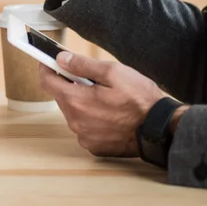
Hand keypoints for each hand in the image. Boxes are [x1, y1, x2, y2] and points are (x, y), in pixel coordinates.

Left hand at [39, 52, 165, 156]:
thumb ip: (82, 65)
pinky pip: (84, 127)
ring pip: (73, 113)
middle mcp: (75, 121)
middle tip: (87, 77)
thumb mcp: (112, 72)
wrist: (160, 129)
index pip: (48, 82)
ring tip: (104, 96)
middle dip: (69, 85)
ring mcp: (84, 136)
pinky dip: (91, 118)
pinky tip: (108, 114)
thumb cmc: (140, 99)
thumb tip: (61, 59)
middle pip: (61, 97)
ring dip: (81, 102)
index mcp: (76, 101)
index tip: (46, 61)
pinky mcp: (94, 146)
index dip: (46, 69)